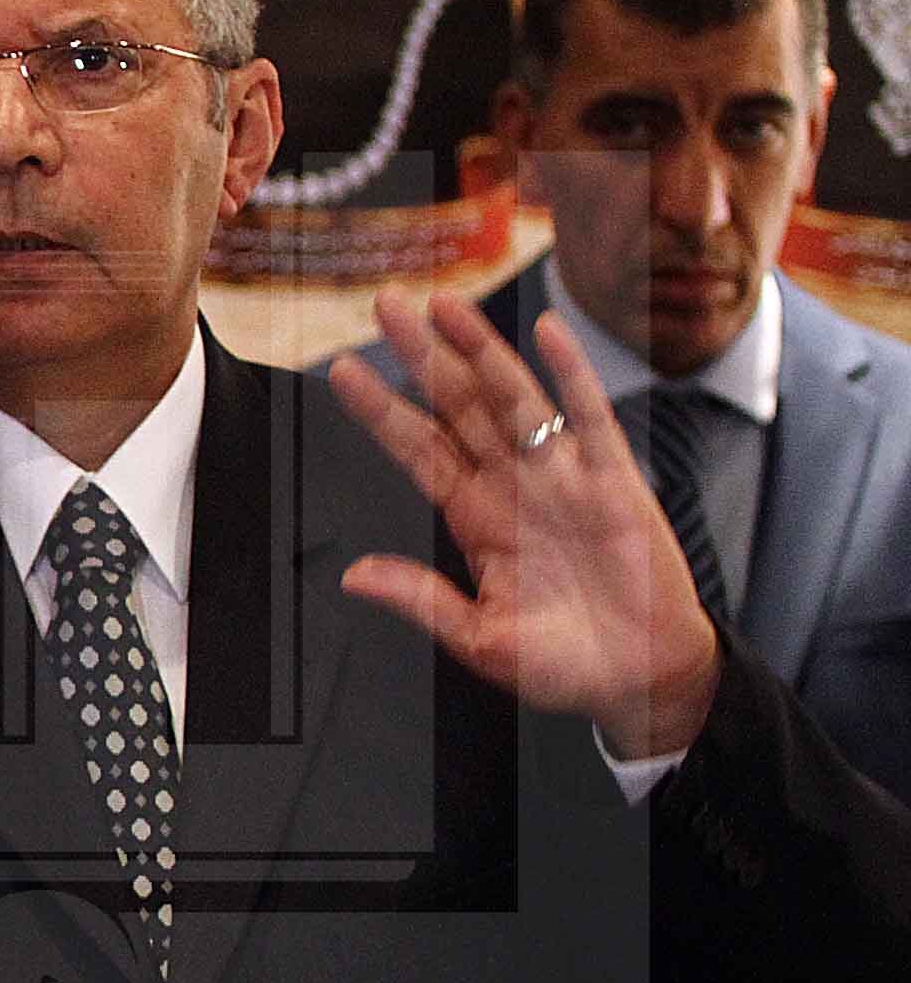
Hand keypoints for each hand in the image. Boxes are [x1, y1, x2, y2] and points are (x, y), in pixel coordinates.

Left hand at [326, 289, 722, 756]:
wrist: (642, 679)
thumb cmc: (563, 663)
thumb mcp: (480, 640)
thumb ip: (422, 601)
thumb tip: (354, 575)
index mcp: (475, 519)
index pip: (418, 450)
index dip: (381, 410)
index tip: (340, 370)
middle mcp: (513, 486)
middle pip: (458, 406)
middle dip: (422, 355)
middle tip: (386, 303)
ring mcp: (563, 479)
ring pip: (514, 398)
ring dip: (480, 350)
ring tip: (445, 304)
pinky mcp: (615, 483)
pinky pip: (590, 418)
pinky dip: (570, 374)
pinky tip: (546, 333)